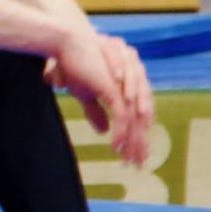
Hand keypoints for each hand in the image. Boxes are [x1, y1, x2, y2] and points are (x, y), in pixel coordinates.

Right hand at [46, 29, 154, 164]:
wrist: (68, 46)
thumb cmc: (76, 66)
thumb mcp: (86, 95)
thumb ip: (96, 113)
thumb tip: (104, 132)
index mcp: (126, 89)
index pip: (139, 118)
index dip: (139, 137)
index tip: (136, 156)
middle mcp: (130, 89)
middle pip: (141, 123)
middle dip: (140, 145)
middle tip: (137, 165)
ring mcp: (124, 89)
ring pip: (134, 123)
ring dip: (132, 145)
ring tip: (128, 161)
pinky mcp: (114, 91)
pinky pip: (122, 118)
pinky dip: (120, 135)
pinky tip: (115, 148)